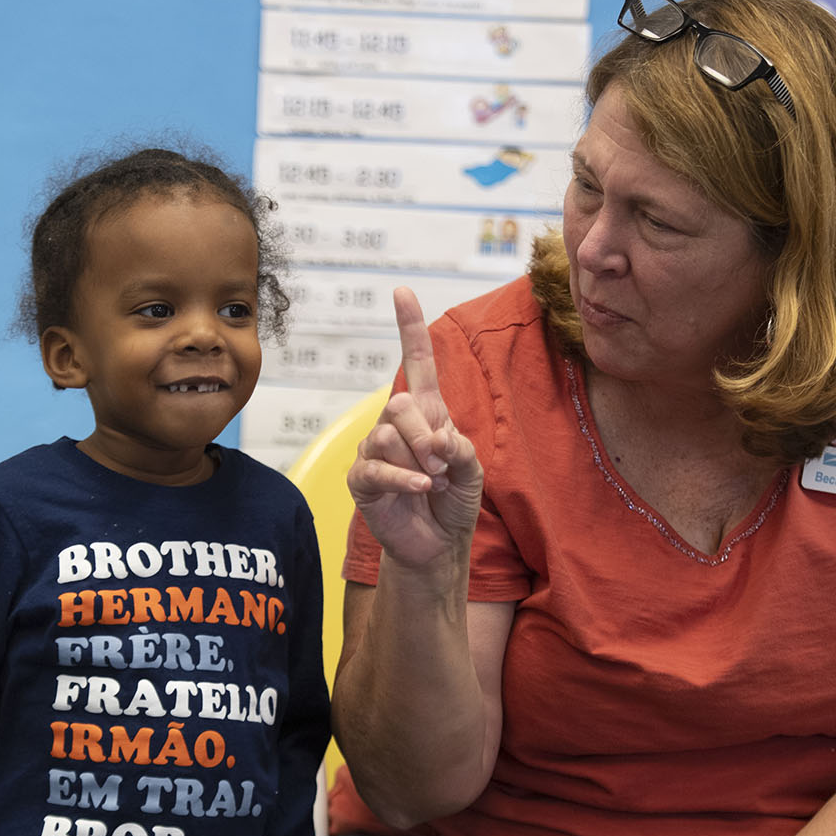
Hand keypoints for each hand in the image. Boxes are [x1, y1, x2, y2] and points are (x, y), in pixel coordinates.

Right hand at [346, 288, 483, 569]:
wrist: (438, 544)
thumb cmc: (454, 501)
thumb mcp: (473, 470)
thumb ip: (459, 448)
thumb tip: (435, 442)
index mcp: (427, 412)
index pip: (417, 362)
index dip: (410, 327)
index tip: (402, 291)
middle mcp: (396, 424)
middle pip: (400, 403)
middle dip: (426, 434)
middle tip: (441, 465)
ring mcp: (374, 450)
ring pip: (385, 434)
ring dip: (417, 461)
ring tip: (431, 483)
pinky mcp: (362, 479)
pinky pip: (376, 467)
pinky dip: (403, 479)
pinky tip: (420, 489)